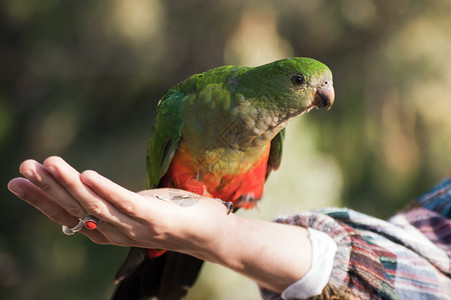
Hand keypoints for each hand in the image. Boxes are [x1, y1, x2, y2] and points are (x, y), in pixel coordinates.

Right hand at [7, 156, 230, 254]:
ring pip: (96, 205)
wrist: (207, 231)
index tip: (19, 178)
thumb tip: (84, 185)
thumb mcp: (133, 207)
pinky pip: (126, 203)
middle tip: (24, 167)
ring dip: (70, 185)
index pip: (67, 215)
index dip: (41, 198)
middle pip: (75, 209)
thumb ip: (109, 202)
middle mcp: (115, 232)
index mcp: (107, 230)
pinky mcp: (154, 217)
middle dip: (47, 188)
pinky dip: (106, 190)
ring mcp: (135, 227)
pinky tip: (88, 174)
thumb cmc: (168, 214)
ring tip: (51, 164)